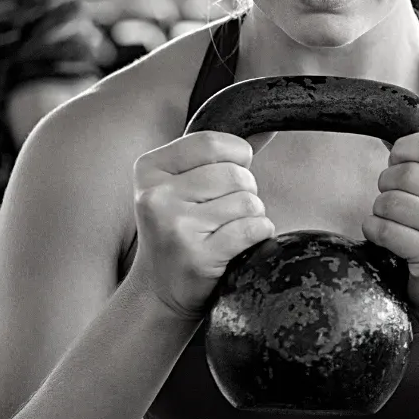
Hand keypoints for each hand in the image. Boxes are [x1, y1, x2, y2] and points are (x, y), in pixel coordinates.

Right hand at [132, 131, 275, 319]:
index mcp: (149, 169)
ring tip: (225, 232)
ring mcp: (175, 227)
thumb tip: (269, 127)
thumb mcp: (182, 186)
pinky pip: (253, 228)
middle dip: (245, 193)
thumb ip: (220, 155)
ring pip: (248, 202)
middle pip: (236, 174)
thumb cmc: (179, 231)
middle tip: (224, 214)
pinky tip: (235, 247)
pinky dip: (257, 236)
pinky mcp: (197, 256)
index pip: (212, 142)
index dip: (236, 158)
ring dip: (250, 217)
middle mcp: (156, 196)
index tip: (228, 179)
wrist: (159, 291)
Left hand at [362, 132, 418, 322]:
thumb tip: (390, 137)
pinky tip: (388, 237)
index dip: (405, 150)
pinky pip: (385, 230)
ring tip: (393, 220)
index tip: (398, 162)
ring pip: (391, 201)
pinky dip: (375, 231)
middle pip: (406, 173)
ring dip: (380, 210)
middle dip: (387, 184)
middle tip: (394, 199)